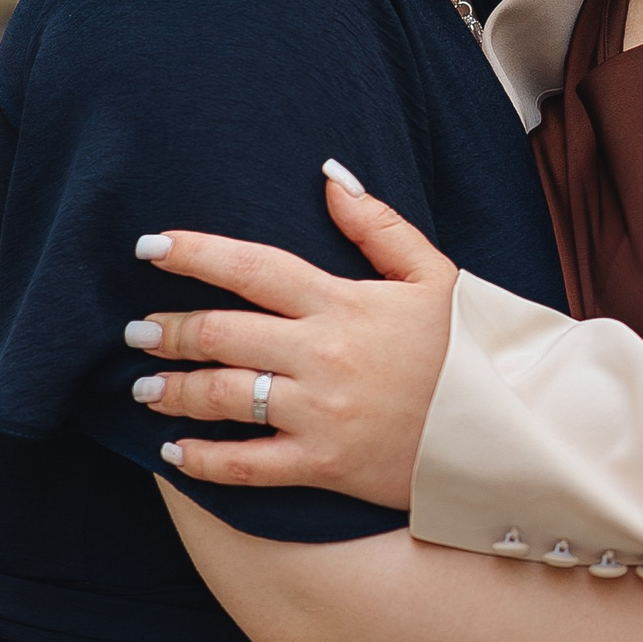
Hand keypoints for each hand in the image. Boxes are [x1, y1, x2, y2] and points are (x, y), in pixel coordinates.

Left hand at [128, 166, 455, 509]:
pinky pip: (245, 465)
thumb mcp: (434, 275)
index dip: (194, 253)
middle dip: (169, 329)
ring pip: (223, 396)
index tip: (150, 246)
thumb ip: (378, 224)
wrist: (506, 431)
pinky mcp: (323, 464)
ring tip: (144, 386)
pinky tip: (174, 453)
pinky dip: (202, 461)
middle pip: (221, 333)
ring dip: (172, 390)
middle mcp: (322, 355)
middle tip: (136, 329)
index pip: (252, 266)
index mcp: (344, 303)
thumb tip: (329, 177)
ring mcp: (319, 413)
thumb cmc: (466, 351)